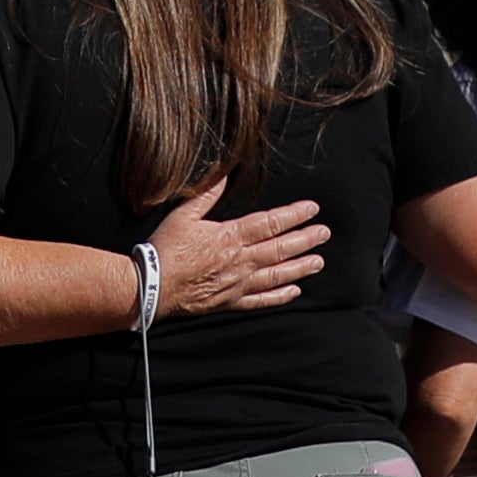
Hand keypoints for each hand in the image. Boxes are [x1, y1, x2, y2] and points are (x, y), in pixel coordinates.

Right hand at [145, 181, 329, 315]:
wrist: (152, 287)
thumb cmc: (165, 250)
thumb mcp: (182, 216)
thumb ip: (206, 196)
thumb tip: (223, 176)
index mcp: (230, 236)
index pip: (270, 223)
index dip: (294, 215)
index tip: (312, 209)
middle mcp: (240, 260)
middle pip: (281, 248)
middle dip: (306, 239)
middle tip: (324, 234)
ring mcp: (238, 283)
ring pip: (277, 274)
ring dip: (300, 267)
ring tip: (318, 261)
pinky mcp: (230, 300)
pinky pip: (261, 300)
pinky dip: (279, 296)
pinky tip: (294, 291)